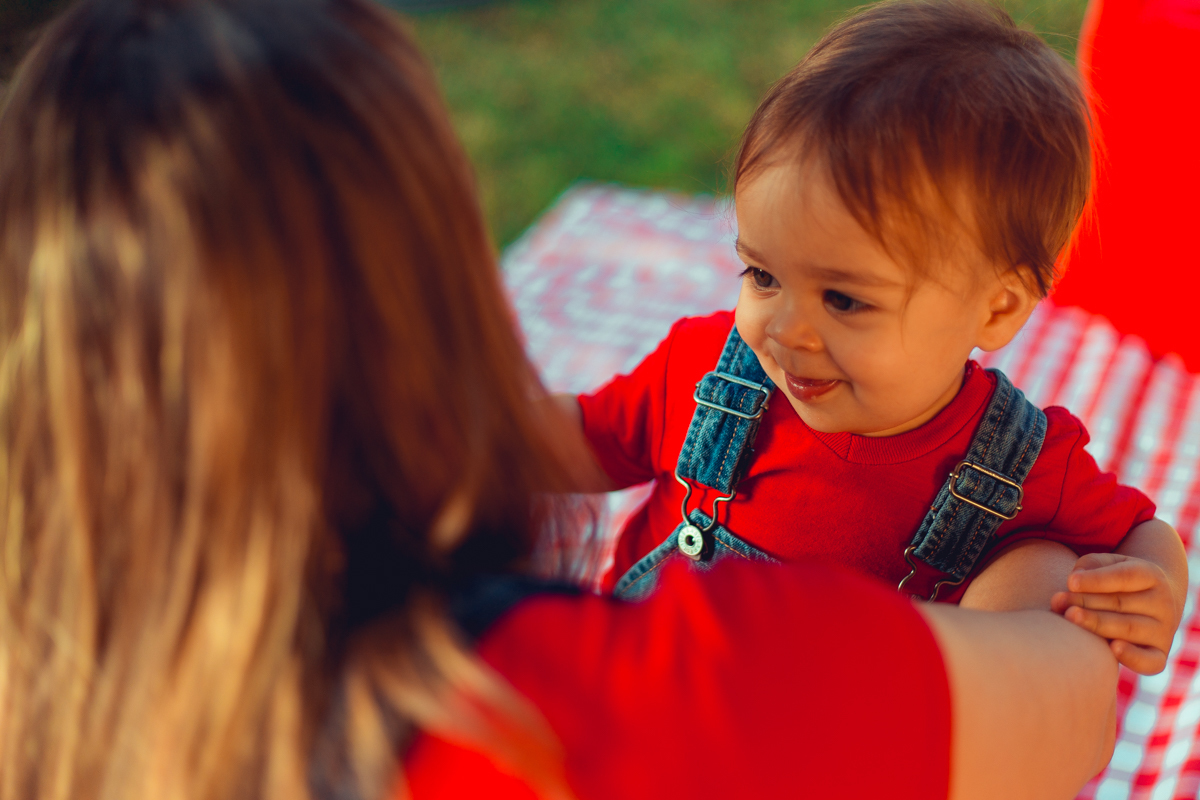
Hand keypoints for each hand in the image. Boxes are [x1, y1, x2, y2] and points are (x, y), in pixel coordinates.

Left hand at [1051, 553, 1180, 674]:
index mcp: (1151, 575)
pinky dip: (1133, 657)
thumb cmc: (1115, 581)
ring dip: (1096, 624)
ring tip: (1069, 616)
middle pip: (1120, 603)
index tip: (1070, 581)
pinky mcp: (1159, 654)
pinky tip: (1113, 649)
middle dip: (1086, 602)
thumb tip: (1074, 583)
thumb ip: (1090, 566)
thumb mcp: (1107, 564)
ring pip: (1128, 628)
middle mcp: (1163, 604)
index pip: (1125, 576)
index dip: (1097, 580)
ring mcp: (1163, 631)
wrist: (1150, 604)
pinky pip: (1150, 661)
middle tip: (1058, 601)